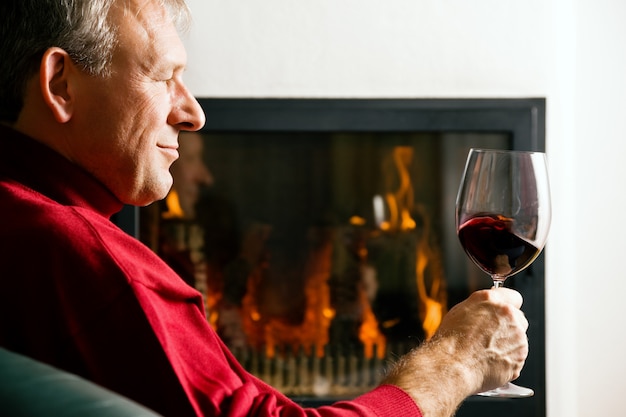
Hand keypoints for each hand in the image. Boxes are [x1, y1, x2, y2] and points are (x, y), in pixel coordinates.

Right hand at [381, 288, 528, 416]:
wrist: (453, 365)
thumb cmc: (451, 341)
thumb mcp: (460, 311)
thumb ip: (481, 307)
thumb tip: (487, 310)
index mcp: (492, 300)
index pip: (513, 297)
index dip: (507, 306)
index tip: (503, 314)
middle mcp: (508, 315)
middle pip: (518, 319)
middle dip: (509, 327)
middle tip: (491, 337)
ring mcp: (517, 336)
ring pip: (518, 339)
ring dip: (508, 344)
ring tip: (486, 352)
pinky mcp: (520, 356)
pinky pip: (517, 357)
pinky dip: (507, 360)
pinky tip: (490, 362)